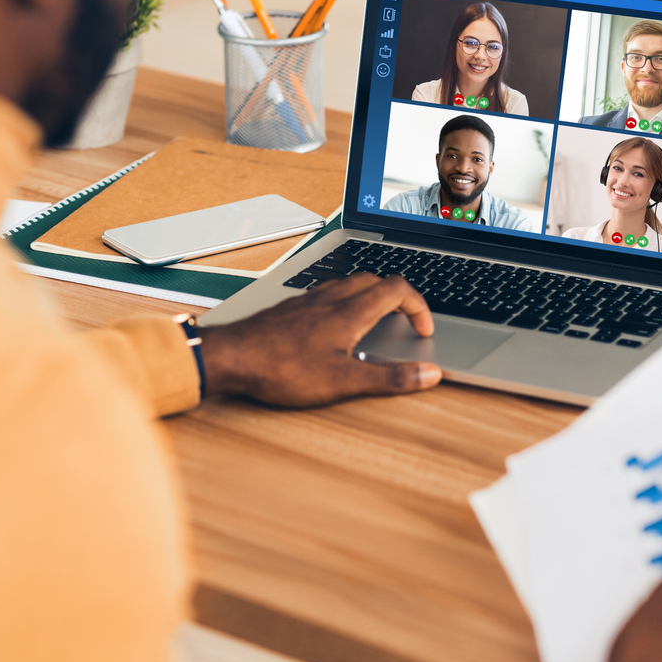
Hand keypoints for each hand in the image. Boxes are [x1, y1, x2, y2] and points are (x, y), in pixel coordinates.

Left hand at [200, 273, 441, 406]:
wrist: (231, 357)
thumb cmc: (283, 369)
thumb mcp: (344, 382)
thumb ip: (390, 378)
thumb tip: (429, 374)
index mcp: (350, 312)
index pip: (398, 290)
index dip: (419, 308)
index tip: (423, 330)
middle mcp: (331, 299)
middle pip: (375, 280)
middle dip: (398, 297)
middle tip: (404, 321)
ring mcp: (308, 301)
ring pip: (349, 283)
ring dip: (370, 295)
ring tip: (374, 320)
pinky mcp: (290, 308)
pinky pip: (325, 293)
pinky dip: (343, 302)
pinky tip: (334, 325)